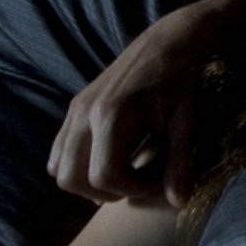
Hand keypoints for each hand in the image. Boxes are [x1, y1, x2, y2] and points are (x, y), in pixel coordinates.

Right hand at [47, 2, 220, 205]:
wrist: (168, 44)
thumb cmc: (183, 83)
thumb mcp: (187, 123)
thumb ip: (180, 163)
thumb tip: (178, 201)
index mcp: (112, 116)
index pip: (104, 177)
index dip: (131, 190)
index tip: (156, 181)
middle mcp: (85, 114)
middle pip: (71, 179)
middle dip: (105, 192)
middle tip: (138, 183)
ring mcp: (74, 110)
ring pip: (58, 168)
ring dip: (88, 182)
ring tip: (126, 174)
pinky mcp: (73, 108)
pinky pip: (59, 151)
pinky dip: (77, 166)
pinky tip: (111, 160)